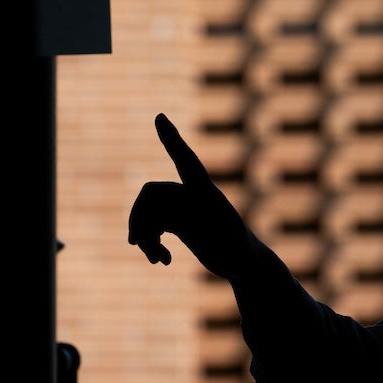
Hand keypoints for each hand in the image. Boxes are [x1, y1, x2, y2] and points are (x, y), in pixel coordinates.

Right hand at [128, 114, 253, 279]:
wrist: (246, 265)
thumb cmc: (241, 255)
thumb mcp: (228, 247)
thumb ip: (208, 233)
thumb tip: (186, 227)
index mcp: (206, 192)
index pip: (186, 161)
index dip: (172, 140)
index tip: (160, 117)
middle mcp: (193, 195)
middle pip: (152, 194)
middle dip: (139, 218)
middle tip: (137, 244)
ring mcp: (185, 207)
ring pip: (149, 212)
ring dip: (145, 235)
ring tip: (156, 259)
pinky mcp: (180, 222)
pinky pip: (153, 224)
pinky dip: (151, 241)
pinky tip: (164, 261)